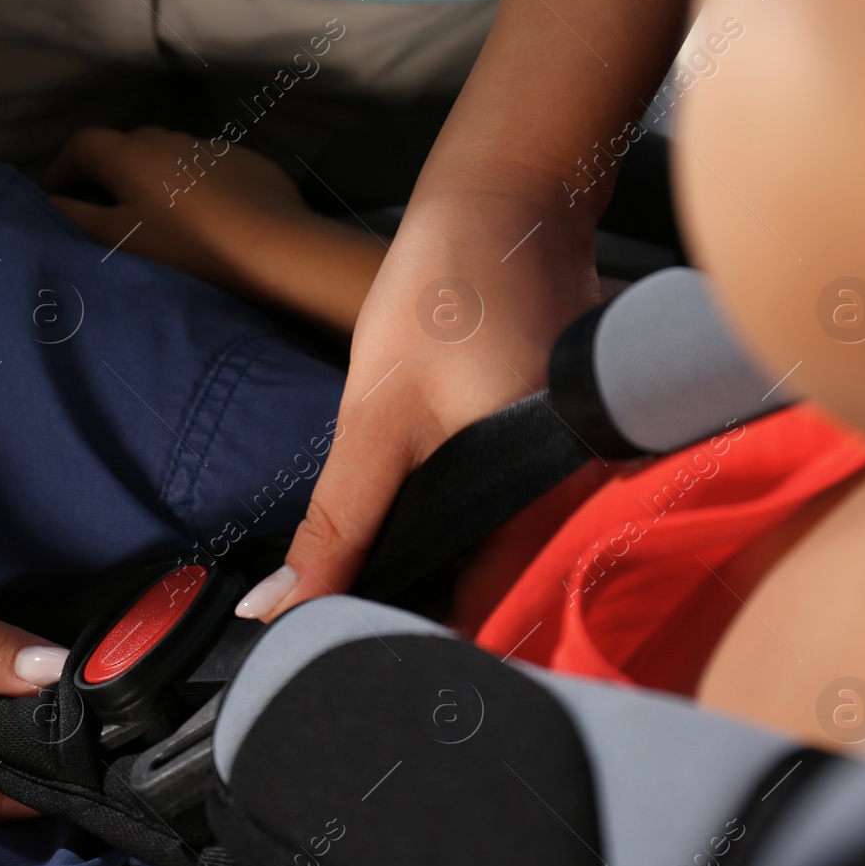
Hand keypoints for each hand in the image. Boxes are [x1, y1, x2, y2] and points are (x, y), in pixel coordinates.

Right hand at [46, 126, 310, 286]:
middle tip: (104, 206)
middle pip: (126, 145)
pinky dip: (193, 183)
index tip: (57, 194)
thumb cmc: (186, 248)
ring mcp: (211, 147)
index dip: (63, 168)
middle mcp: (167, 139)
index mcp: (129, 154)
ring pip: (169, 153)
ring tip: (155, 212)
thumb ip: (76, 218)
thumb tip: (46, 203)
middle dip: (108, 170)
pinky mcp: (247, 162)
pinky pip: (207, 166)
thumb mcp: (118, 241)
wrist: (273, 247)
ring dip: (153, 174)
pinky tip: (205, 214)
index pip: (81, 144)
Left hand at [233, 194, 603, 619]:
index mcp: (549, 502)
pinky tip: (426, 527)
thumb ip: (337, 525)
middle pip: (503, 598)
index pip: (487, 617)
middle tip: (357, 625)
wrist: (507, 204)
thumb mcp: (374, 419)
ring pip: (508, 562)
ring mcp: (585, 479)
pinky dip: (470, 532)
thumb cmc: (445, 294)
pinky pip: (517, 521)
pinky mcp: (570, 457)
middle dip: (430, 615)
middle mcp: (586, 502)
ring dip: (448, 575)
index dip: (422, 642)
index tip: (362, 662)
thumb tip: (279, 608)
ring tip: (381, 583)